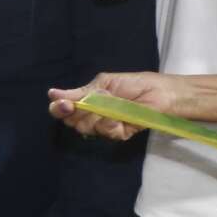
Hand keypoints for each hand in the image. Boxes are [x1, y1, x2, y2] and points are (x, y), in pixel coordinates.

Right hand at [47, 71, 182, 138]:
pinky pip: (106, 133)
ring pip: (87, 128)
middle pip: (72, 121)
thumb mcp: (106, 83)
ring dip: (97, 116)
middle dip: (78, 113)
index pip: (64, 110)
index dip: (59, 109)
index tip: (63, 104)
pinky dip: (111, 124)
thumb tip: (52, 94)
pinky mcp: (120, 134)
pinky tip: (120, 117)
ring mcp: (106, 126)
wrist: (164, 93)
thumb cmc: (137, 84)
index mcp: (88, 100)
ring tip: (111, 106)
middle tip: (92, 103)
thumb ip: (81, 92)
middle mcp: (93, 115)